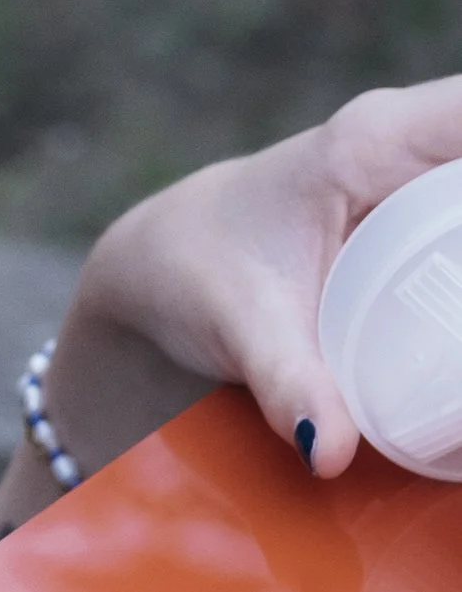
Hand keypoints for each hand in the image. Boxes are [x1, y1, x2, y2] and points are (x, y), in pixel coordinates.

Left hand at [45, 75, 461, 481]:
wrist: (159, 272)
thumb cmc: (192, 273)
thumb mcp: (237, 324)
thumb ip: (285, 381)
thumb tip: (331, 452)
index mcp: (377, 140)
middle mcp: (417, 146)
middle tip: (459, 318)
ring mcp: (431, 181)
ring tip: (454, 340)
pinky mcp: (435, 219)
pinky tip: (453, 351)